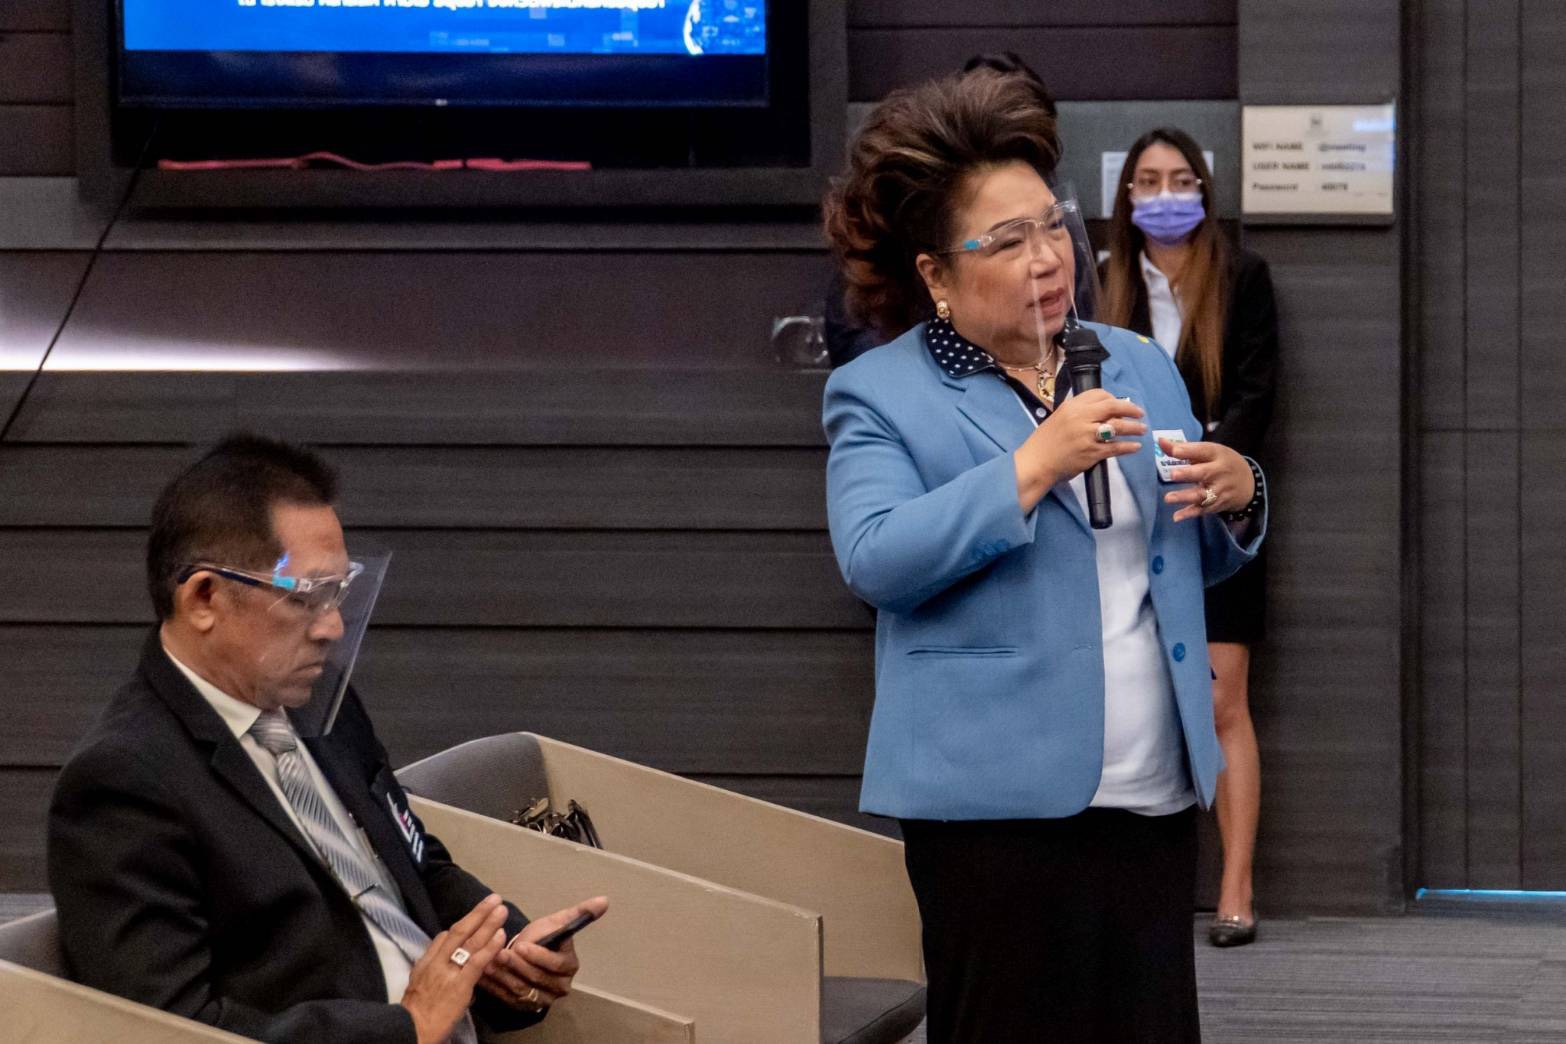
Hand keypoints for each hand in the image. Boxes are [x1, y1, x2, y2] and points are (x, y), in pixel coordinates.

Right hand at [400, 894, 508, 1043]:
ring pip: (470, 942)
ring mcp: (448, 972)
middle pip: (459, 932)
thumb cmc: (416, 1015)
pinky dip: (490, 946)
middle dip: (477, 914)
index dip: (461, 926)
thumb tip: (449, 964)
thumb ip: (433, 971)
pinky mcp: (460, 985)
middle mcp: (436, 963)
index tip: (473, 917)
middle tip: (493, 899)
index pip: (443, 938)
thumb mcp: (418, 986)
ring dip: (488, 923)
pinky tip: (501, 935)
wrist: (411, 1031)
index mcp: (425, 963)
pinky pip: (477, 961)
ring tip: (502, 909)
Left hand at [480, 896, 608, 1013]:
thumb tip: (605, 900)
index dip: (538, 956)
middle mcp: (559, 988)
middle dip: (517, 966)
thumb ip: (580, 913)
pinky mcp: (524, 1007)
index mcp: (569, 966)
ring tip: (489, 962)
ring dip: (504, 976)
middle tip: (500, 953)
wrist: (523, 953)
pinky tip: (484, 974)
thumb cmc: (542, 937)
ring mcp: (541, 1000)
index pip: (555, 964)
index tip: (521, 945)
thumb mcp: (558, 922)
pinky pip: (508, 999)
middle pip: (537, 979)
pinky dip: (496, 987)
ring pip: (521, 990)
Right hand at [1014, 390, 1145, 510]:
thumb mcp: (1058, 419)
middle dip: (1130, 409)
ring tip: (1142, 430)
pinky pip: (1116, 447)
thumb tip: (1101, 413)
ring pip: (1118, 426)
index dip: (1113, 399)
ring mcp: (1087, 435)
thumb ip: (1078, 414)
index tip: (1120, 405)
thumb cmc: (1044, 443)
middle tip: (1140, 413)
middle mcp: (1081, 417)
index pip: (1099, 394)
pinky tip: (1135, 446)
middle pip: (1113, 406)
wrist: (1036, 463)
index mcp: (1072, 406)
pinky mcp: (1092, 452)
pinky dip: (1128, 447)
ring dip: (1134, 428)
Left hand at [1159, 438, 1255, 521]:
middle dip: (1189, 474)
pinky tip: (1177, 517)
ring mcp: (1219, 490)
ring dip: (1185, 497)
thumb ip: (1183, 448)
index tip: (1174, 451)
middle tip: (1173, 474)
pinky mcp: (1217, 504)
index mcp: (1217, 455)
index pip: (1203, 451)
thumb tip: (1160, 441)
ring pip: (1203, 495)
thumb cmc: (1220, 463)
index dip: (1188, 451)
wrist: (1249, 483)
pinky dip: (1190, 513)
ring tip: (1168, 498)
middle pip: (1204, 473)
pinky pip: (1203, 510)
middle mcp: (1220, 472)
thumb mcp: (1208, 452)